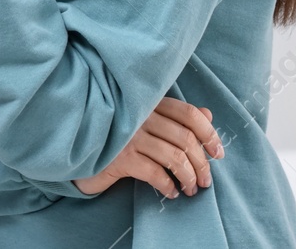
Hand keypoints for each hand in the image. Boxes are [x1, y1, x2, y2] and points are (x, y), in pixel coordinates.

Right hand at [72, 98, 224, 197]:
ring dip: (189, 177)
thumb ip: (175, 115)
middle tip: (206, 180)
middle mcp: (140, 115)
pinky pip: (155, 173)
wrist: (78, 146)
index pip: (188, 114)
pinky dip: (168, 185)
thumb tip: (207, 115)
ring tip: (192, 189)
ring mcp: (129, 135)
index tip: (218, 153)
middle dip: (202, 163)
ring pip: (174, 157)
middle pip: (185, 138)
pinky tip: (171, 192)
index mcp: (149, 103)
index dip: (208, 134)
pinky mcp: (119, 157)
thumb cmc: (117, 134)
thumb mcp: (146, 120)